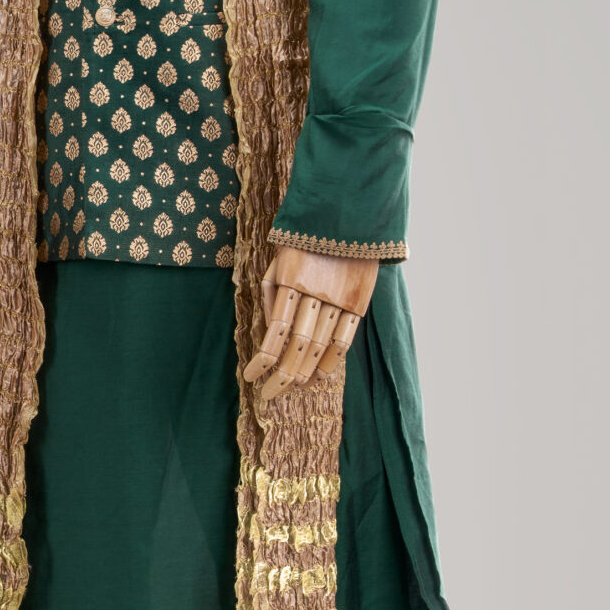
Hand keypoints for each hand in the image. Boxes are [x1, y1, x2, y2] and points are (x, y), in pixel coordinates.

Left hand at [245, 248, 377, 401]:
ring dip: (305, 372)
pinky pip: (345, 339)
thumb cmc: (303, 242)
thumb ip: (271, 295)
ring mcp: (341, 298)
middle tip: (269, 394)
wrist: (347, 216)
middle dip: (282, 375)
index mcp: (293, 280)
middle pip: (299, 345)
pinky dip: (331, 361)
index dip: (263, 359)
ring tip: (291, 388)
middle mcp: (318, 292)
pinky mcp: (359, 302)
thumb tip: (268, 333)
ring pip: (322, 346)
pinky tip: (318, 377)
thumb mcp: (279, 261)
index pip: (276, 330)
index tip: (251, 377)